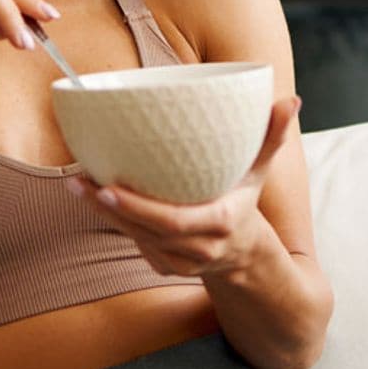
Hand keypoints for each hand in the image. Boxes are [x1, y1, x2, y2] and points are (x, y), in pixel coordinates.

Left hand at [66, 95, 301, 276]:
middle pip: (145, 231)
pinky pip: (135, 244)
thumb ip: (271, 137)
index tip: (108, 187)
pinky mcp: (164, 267)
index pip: (173, 221)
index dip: (139, 208)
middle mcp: (199, 249)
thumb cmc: (245, 200)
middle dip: (108, 208)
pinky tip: (92, 198)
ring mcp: (180, 263)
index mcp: (221, 222)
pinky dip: (115, 222)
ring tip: (76, 182)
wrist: (245, 255)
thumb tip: (291, 101)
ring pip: (134, 238)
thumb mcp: (260, 171)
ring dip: (102, 214)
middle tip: (79, 180)